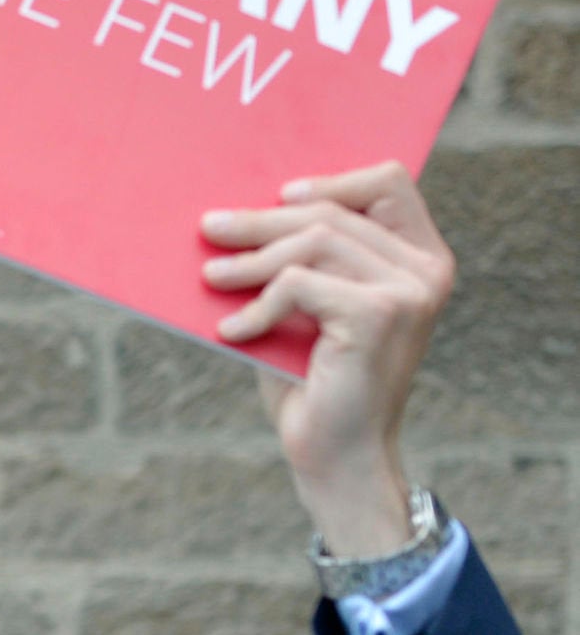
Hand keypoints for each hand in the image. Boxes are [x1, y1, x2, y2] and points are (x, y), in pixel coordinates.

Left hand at [200, 162, 453, 556]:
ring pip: (313, 242)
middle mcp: (426, 268)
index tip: (277, 195)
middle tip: (208, 228)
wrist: (337, 455)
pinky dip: (257, 306)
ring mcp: (409, 289)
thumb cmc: (315, 383)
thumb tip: (239, 215)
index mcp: (420, 258)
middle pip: (332, 212)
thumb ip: (301, 263)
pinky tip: (232, 331)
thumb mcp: (309, 311)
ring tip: (211, 276)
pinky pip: (299, 284)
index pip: (388, 183)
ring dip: (250, 260)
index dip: (331, 180)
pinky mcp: (380, 313)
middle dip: (261, 221)